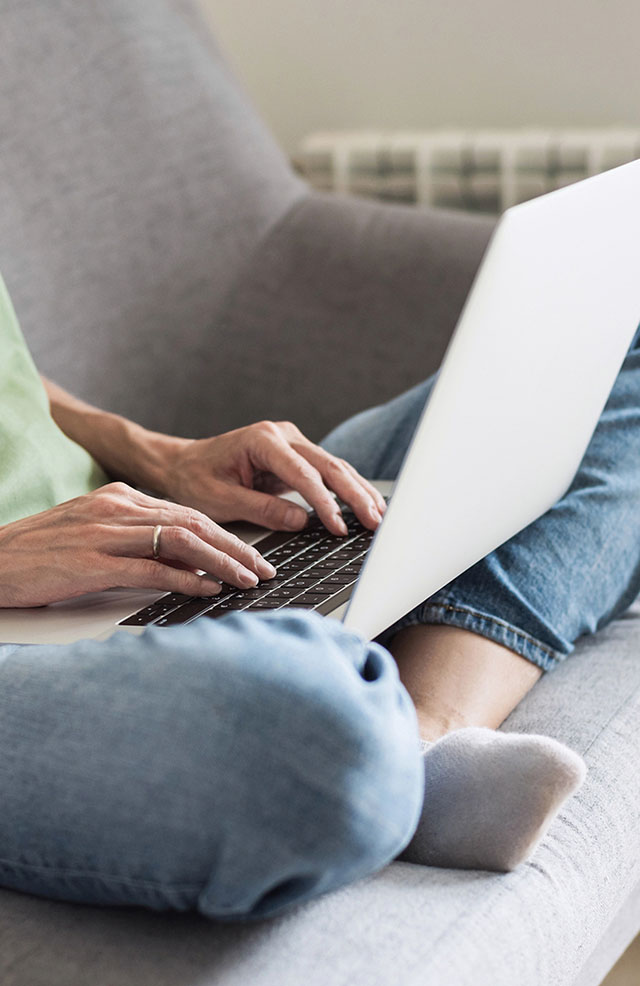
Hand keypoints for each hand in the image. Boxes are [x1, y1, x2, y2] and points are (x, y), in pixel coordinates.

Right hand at [0, 483, 276, 607]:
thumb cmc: (42, 554)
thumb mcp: (95, 536)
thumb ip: (138, 542)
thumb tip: (186, 564)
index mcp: (120, 498)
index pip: (187, 513)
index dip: (225, 535)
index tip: (251, 555)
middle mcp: (118, 508)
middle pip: (193, 523)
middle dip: (235, 547)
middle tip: (263, 568)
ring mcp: (105, 533)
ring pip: (181, 541)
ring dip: (221, 562)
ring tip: (247, 580)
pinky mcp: (93, 562)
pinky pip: (151, 569)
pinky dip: (186, 579)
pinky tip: (207, 590)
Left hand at [157, 420, 386, 535]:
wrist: (182, 463)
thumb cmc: (195, 479)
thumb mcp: (221, 500)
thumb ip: (262, 509)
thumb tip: (300, 521)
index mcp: (262, 440)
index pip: (303, 473)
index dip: (324, 502)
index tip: (338, 526)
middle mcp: (282, 435)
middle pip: (328, 466)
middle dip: (354, 495)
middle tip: (375, 522)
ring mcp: (291, 443)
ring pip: (334, 467)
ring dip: (358, 492)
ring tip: (379, 516)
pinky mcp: (295, 456)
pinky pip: (327, 473)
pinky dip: (347, 490)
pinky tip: (365, 505)